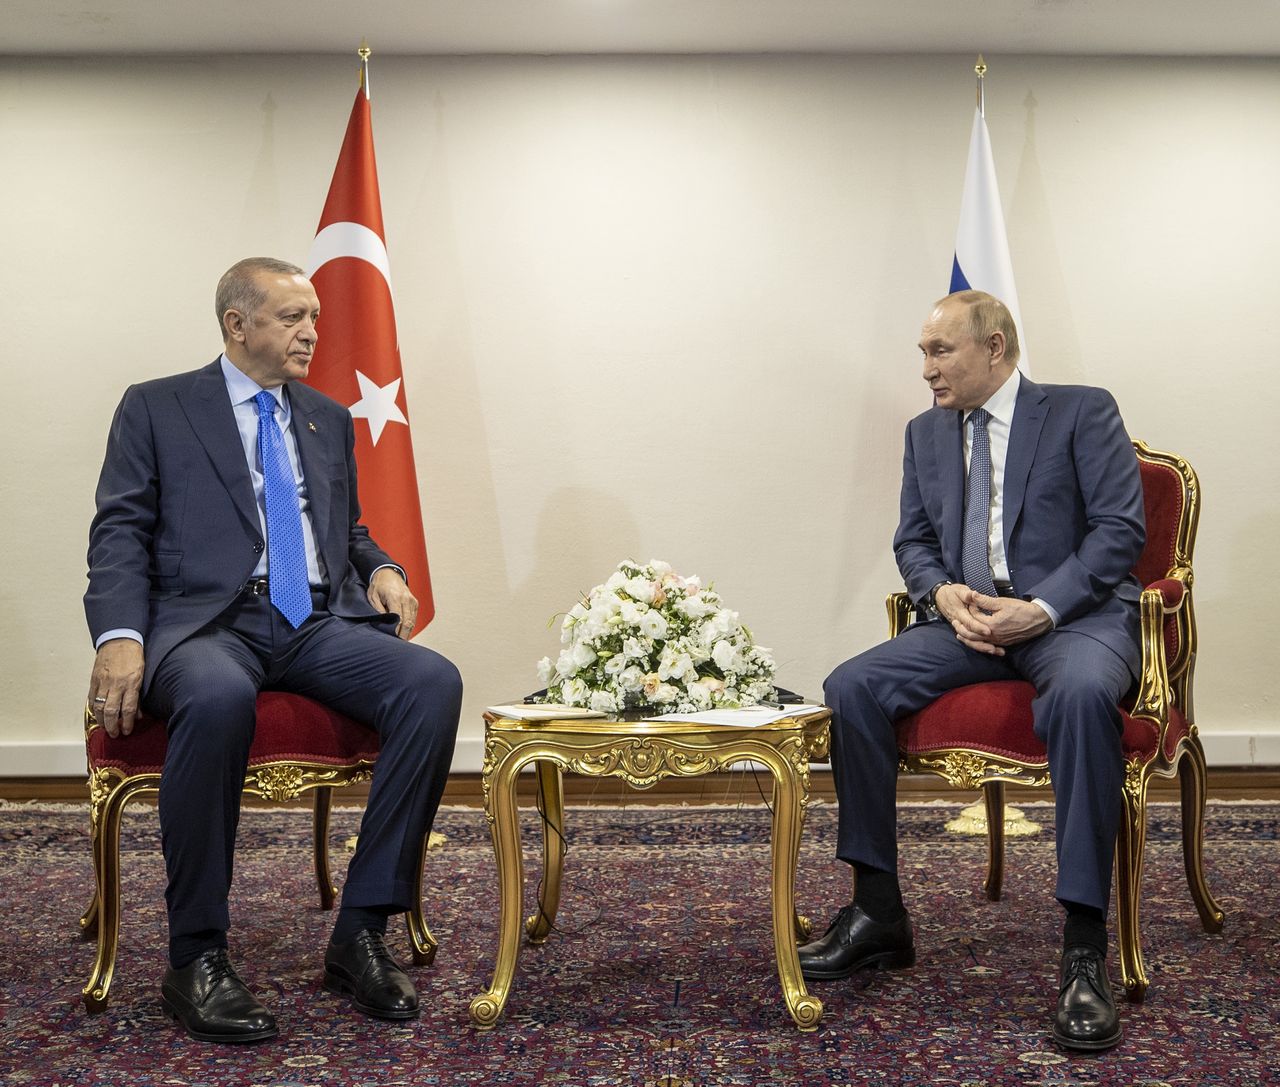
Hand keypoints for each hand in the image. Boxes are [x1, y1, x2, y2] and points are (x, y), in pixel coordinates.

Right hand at [88, 639, 144, 737]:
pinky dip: (94, 708)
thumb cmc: (134, 656)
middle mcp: (116, 684)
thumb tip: (139, 714)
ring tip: (105, 727)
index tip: (127, 731)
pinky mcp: (94, 679)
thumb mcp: (142, 674)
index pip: (129, 708)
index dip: (128, 722)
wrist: (120, 639)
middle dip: (113, 726)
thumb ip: (138, 695)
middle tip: (114, 734)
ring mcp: (103, 682)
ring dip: (102, 720)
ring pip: (100, 706)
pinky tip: (97, 715)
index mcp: (131, 682)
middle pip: (112, 711)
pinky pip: (92, 698)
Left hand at [368, 567, 417, 639]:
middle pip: (407, 623)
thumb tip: (383, 625)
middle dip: (403, 636)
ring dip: (407, 633)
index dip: (396, 631)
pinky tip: (403, 633)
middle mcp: (407, 600)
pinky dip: (409, 627)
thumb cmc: (379, 586)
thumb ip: (378, 611)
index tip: (392, 640)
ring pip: (412, 622)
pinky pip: (413, 618)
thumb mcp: (373, 598)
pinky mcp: (415, 603)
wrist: (388, 574)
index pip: (399, 619)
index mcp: (395, 598)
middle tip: (398, 646)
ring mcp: (412, 601)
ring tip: (400, 642)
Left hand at [936, 584, 1051, 654]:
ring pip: (978, 643)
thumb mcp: (1002, 602)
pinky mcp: (1003, 643)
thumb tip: (971, 594)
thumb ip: (984, 600)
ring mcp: (998, 641)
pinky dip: (978, 644)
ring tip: (959, 634)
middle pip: (971, 635)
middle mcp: (994, 636)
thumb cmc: (1021, 610)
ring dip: (967, 638)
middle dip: (961, 629)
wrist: (1038, 620)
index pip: (974, 618)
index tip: (969, 601)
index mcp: (992, 625)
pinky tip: (975, 640)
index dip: (970, 609)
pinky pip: (986, 646)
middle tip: (954, 622)